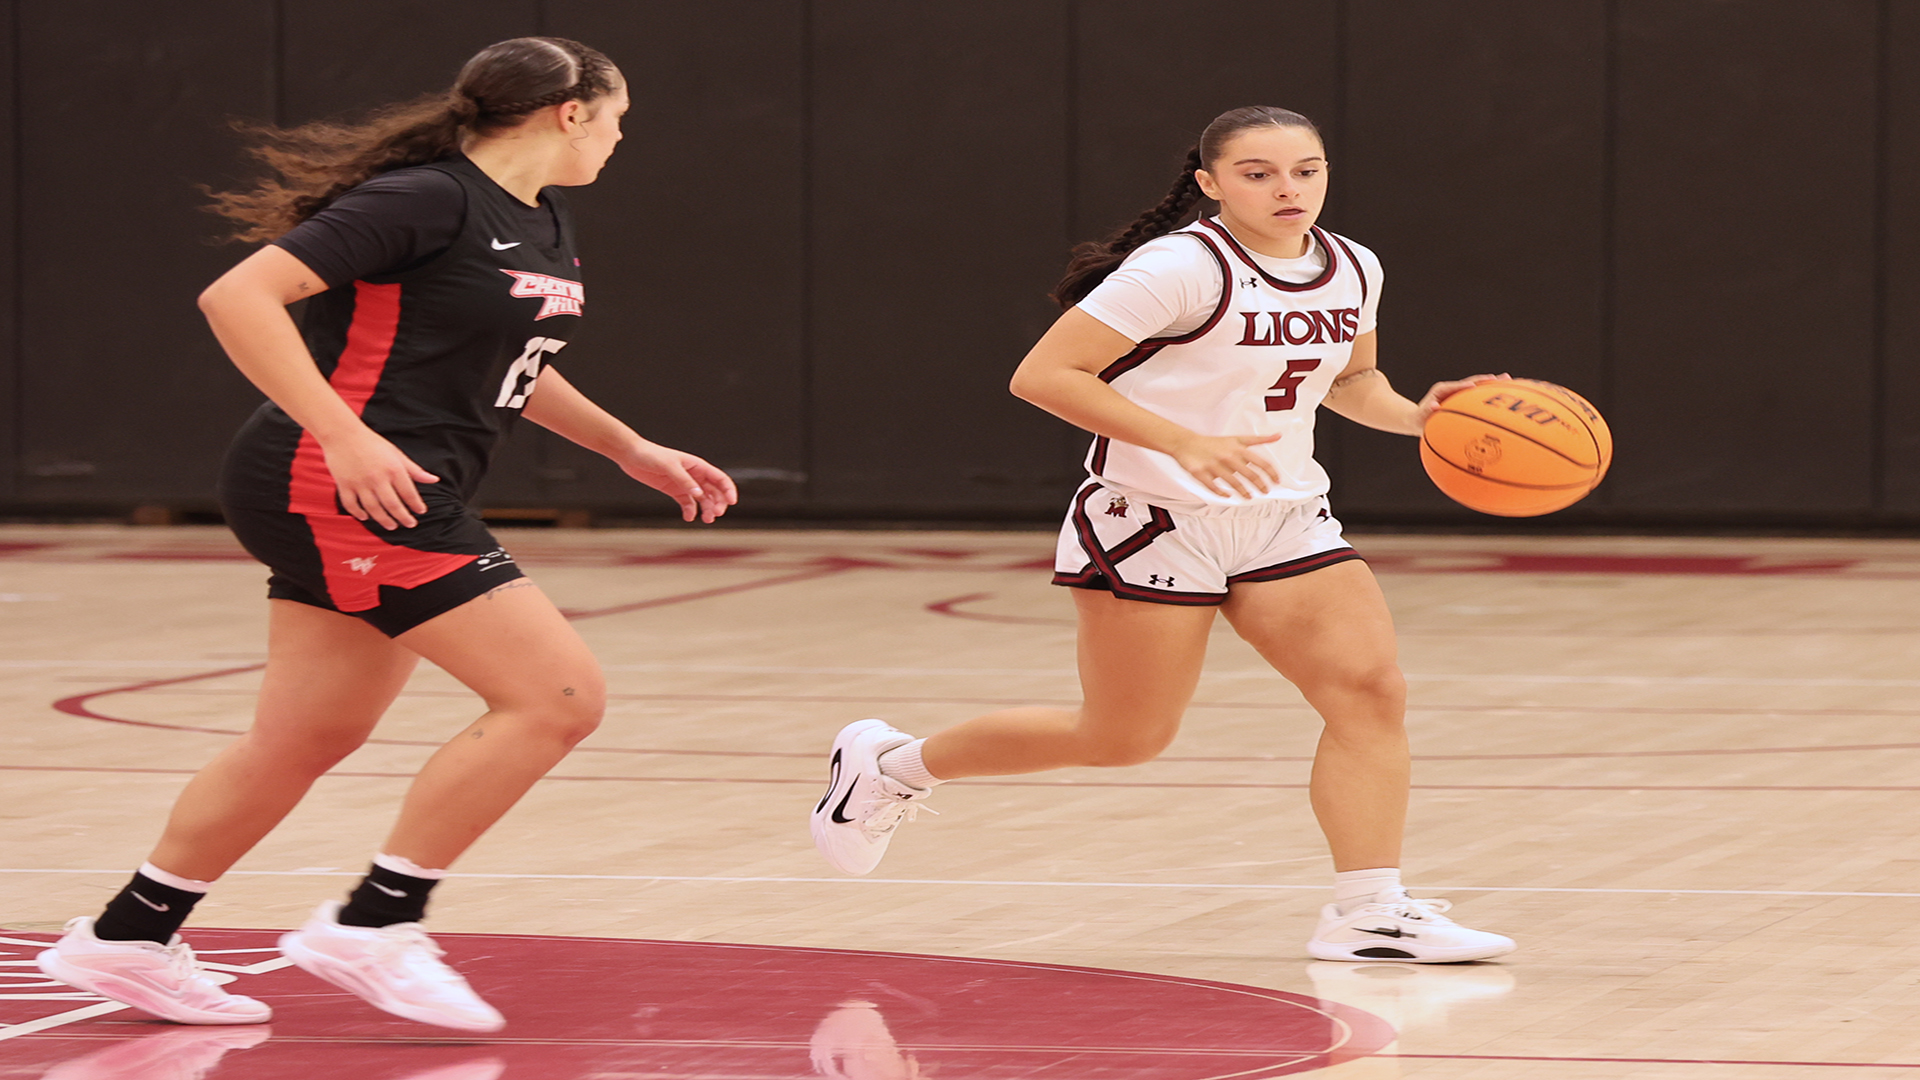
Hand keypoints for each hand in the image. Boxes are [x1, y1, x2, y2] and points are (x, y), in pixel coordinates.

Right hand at [321, 429, 438, 528]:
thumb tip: (434, 480)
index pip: (409, 493)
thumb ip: (415, 470)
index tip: (421, 512)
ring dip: (384, 520)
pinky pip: (351, 504)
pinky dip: (358, 513)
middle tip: (410, 524)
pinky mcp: (344, 484)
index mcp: (393, 469)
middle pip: (393, 505)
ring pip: (373, 509)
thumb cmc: (372, 443)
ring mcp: (360, 483)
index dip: (416, 505)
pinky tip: (366, 517)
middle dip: (403, 517)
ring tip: (392, 526)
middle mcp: (378, 478)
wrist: (343, 434)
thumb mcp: (397, 454)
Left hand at [620, 441, 739, 522]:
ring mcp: (684, 484)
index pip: (720, 479)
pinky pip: (687, 503)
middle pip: (714, 492)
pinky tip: (689, 517)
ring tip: (706, 520)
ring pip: (702, 499)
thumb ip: (684, 481)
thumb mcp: (669, 466)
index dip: (728, 490)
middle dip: (718, 504)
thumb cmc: (651, 455)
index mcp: (698, 466)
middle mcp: (694, 475)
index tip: (732, 502)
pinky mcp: (674, 490)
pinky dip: (690, 511)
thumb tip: (699, 495)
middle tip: (714, 515)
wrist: (631, 455)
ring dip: (707, 510)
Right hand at [1168, 432, 1281, 498]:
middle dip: (1260, 485)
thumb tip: (1278, 436)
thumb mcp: (1238, 439)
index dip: (1271, 473)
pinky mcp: (1201, 473)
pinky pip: (1213, 487)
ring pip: (1233, 483)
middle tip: (1265, 491)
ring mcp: (1214, 466)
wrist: (1187, 443)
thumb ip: (1259, 439)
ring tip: (1249, 497)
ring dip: (1244, 492)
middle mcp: (1228, 457)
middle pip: (1250, 475)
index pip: (1260, 462)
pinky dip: (1221, 493)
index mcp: (1238, 449)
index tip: (1276, 481)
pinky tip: (1228, 495)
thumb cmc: (1215, 443)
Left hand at [1416, 372, 1510, 424]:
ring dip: (1492, 384)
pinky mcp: (1464, 397)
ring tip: (1509, 381)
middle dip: (1486, 380)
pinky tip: (1504, 393)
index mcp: (1442, 390)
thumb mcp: (1422, 417)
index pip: (1456, 386)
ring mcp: (1460, 392)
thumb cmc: (1421, 419)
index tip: (1475, 386)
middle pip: (1472, 382)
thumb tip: (1434, 406)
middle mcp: (1452, 388)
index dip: (1465, 386)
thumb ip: (1428, 411)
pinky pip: (1478, 394)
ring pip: (1478, 386)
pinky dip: (1490, 393)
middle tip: (1502, 378)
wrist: (1418, 419)